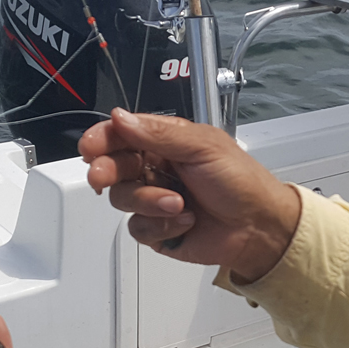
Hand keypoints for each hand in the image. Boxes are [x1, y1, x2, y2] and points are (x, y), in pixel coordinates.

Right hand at [79, 108, 301, 282]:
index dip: (102, 139)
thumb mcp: (202, 147)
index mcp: (164, 142)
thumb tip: (121, 118)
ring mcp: (153, 200)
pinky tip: (185, 221)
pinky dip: (161, 226)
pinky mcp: (156, 229)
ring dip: (149, 202)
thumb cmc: (240, 181)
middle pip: (112, 167)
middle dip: (107, 172)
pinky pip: (137, 227)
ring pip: (122, 199)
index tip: (90, 147)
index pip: (122, 135)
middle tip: (102, 178)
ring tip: (179, 204)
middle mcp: (154, 169)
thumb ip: (158, 133)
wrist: (258, 227)